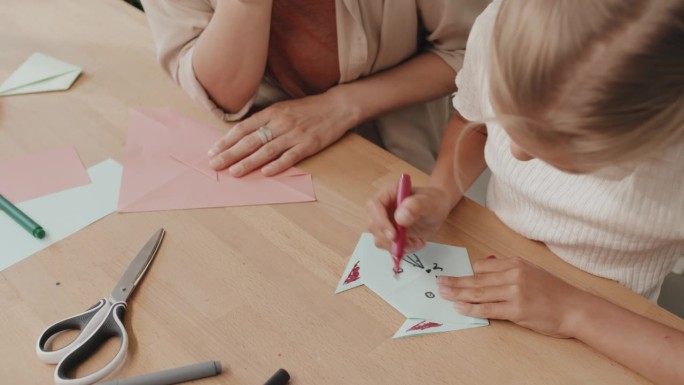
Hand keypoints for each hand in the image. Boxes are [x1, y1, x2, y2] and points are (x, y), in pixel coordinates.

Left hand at [208, 91, 357, 176]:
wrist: (337, 106)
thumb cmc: (308, 109)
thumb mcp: (283, 109)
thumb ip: (265, 121)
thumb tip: (243, 135)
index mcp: (272, 112)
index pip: (243, 128)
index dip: (226, 140)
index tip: (212, 151)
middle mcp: (280, 123)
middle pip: (250, 141)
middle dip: (230, 154)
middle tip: (215, 164)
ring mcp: (294, 134)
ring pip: (267, 150)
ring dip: (249, 162)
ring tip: (234, 172)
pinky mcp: (309, 145)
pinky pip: (290, 156)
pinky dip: (277, 165)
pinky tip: (265, 172)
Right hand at [366, 182, 453, 252]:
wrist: (437, 208)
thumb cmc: (433, 201)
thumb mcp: (429, 202)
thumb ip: (416, 206)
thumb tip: (400, 217)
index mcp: (388, 193)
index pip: (373, 206)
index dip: (380, 221)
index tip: (394, 235)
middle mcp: (382, 208)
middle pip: (373, 225)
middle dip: (388, 238)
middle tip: (407, 242)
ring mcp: (384, 222)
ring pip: (379, 239)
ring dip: (397, 246)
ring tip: (417, 241)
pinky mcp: (389, 234)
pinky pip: (389, 246)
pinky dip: (402, 249)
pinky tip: (416, 242)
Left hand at [438, 256, 588, 337]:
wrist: (575, 308)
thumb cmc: (554, 292)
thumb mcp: (531, 271)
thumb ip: (508, 269)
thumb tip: (482, 267)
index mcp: (515, 263)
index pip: (482, 266)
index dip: (467, 273)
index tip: (453, 276)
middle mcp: (513, 275)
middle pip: (476, 279)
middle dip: (455, 281)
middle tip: (439, 282)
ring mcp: (514, 292)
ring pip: (478, 293)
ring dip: (457, 294)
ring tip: (443, 293)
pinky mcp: (516, 310)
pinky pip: (488, 309)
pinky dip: (471, 308)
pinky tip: (459, 307)